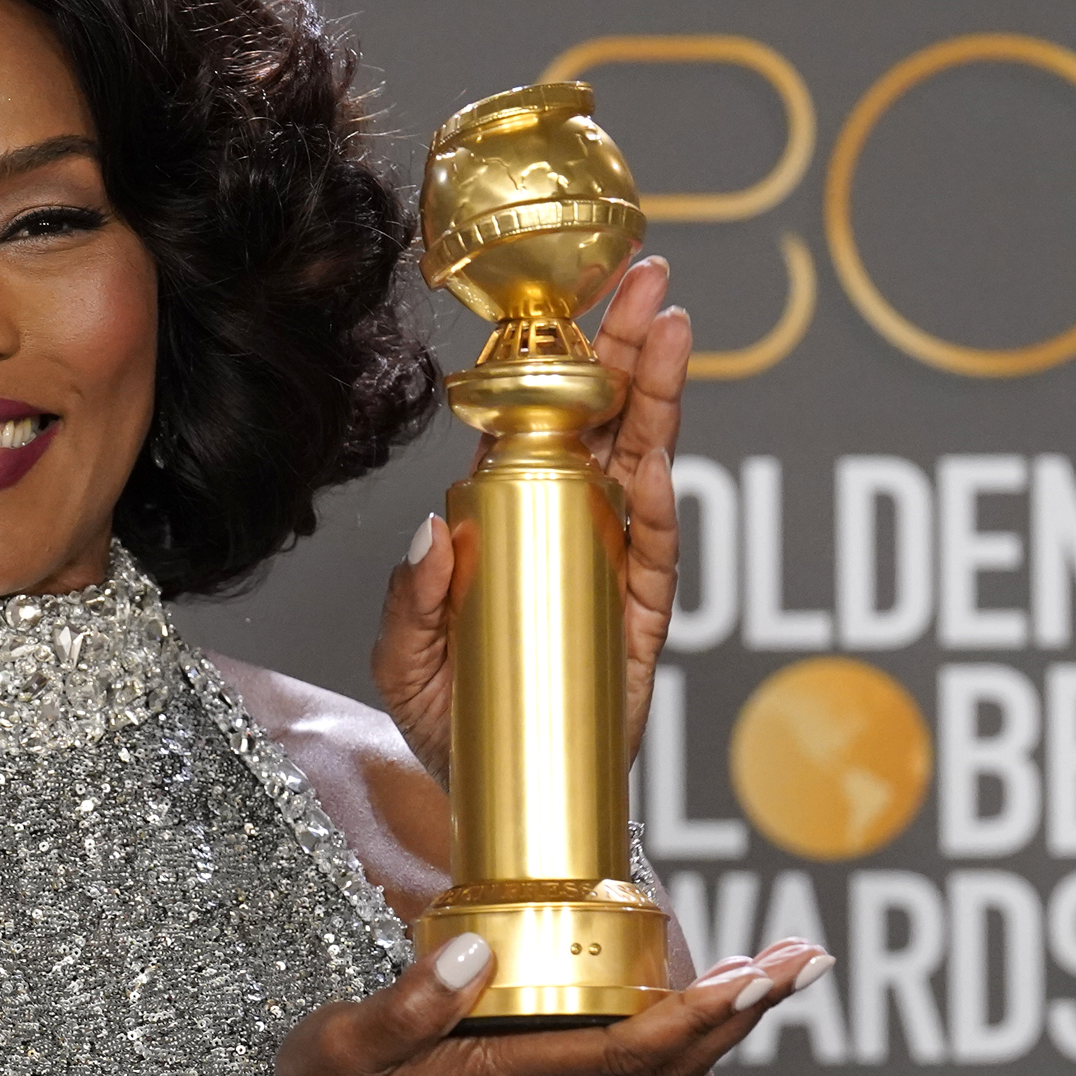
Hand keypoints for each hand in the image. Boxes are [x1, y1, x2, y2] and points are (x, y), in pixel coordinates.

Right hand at [259, 929, 833, 1075]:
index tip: (755, 974)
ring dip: (730, 1011)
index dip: (698, 1013)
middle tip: (809, 957)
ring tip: (786, 962)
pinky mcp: (545, 1067)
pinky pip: (637, 1046)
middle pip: (674, 1056)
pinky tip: (710, 986)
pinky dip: (688, 1016)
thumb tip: (472, 953)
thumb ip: (407, 1006)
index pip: (631, 1049)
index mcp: (516, 1074)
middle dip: (745, 1007)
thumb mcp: (350, 1046)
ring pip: (665, 1054)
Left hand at [372, 255, 693, 781]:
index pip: (533, 417)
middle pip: (603, 417)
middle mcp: (566, 519)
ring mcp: (610, 560)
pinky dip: (658, 493)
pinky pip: (654, 544)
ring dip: (657, 395)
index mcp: (506, 510)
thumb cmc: (449, 721)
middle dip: (625, 345)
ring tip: (673, 327)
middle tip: (649, 278)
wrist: (495, 797)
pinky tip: (659, 445)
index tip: (566, 293)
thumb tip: (431, 535)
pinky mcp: (641, 611)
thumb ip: (408, 603)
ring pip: (641, 460)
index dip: (551, 357)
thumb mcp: (402, 662)